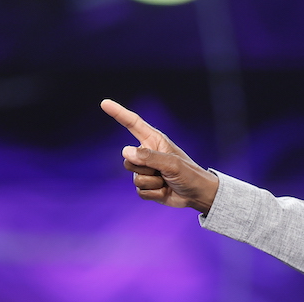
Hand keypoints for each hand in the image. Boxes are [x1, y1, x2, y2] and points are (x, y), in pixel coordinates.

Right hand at [101, 99, 219, 212]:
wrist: (198, 195)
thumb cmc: (189, 174)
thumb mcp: (171, 164)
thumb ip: (149, 157)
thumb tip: (125, 152)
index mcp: (154, 141)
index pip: (133, 124)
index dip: (118, 113)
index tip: (105, 103)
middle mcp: (147, 153)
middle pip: (128, 159)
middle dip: (145, 168)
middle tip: (163, 172)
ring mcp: (146, 170)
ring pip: (135, 178)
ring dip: (153, 183)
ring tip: (167, 181)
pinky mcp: (147, 186)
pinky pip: (140, 191)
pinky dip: (154, 194)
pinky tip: (165, 191)